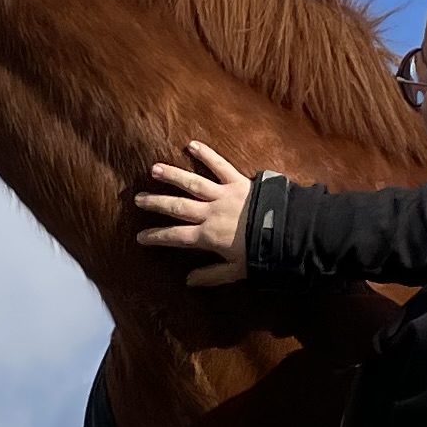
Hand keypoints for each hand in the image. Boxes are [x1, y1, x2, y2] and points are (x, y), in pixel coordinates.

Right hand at [132, 139, 256, 286]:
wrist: (287, 232)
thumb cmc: (263, 253)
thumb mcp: (237, 271)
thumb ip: (211, 275)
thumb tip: (188, 281)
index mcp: (208, 236)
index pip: (175, 237)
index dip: (157, 237)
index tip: (141, 237)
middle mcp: (210, 213)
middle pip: (177, 207)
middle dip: (156, 203)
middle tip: (138, 199)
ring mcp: (223, 195)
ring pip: (192, 183)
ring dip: (172, 176)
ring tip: (154, 170)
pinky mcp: (238, 181)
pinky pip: (219, 165)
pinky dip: (206, 154)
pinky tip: (191, 145)